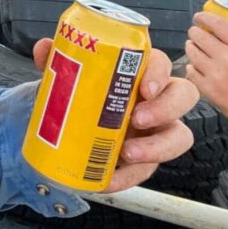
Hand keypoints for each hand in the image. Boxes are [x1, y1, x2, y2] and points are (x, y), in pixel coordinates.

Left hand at [32, 39, 198, 193]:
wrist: (68, 127)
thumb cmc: (80, 93)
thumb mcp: (67, 76)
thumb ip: (57, 61)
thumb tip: (43, 48)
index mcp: (140, 72)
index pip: (162, 63)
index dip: (159, 72)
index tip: (144, 87)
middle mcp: (156, 99)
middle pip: (184, 95)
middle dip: (166, 107)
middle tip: (137, 118)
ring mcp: (156, 130)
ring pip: (179, 136)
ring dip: (158, 146)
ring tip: (128, 152)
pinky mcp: (147, 158)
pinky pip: (148, 170)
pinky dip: (128, 177)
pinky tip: (107, 180)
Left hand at [185, 12, 227, 137]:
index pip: (218, 24)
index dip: (205, 17)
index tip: (199, 17)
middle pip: (200, 36)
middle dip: (195, 32)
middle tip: (195, 33)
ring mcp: (217, 75)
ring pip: (192, 52)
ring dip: (191, 47)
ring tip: (193, 47)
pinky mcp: (209, 90)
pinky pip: (191, 72)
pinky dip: (191, 67)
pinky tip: (195, 67)